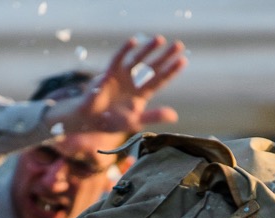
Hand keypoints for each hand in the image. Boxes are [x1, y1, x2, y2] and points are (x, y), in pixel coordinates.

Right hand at [60, 35, 186, 135]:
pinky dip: (125, 50)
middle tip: (179, 45)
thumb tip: (174, 115)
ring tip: (160, 39)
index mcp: (142, 94)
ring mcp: (122, 77)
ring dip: (148, 49)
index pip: (160, 80)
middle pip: (153, 67)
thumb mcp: (136, 121)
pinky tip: (134, 41)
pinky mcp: (109, 74)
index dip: (171, 71)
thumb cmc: (113, 122)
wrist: (91, 121)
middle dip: (165, 56)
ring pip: (138, 60)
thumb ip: (154, 116)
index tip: (183, 60)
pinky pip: (118, 59)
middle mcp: (134, 82)